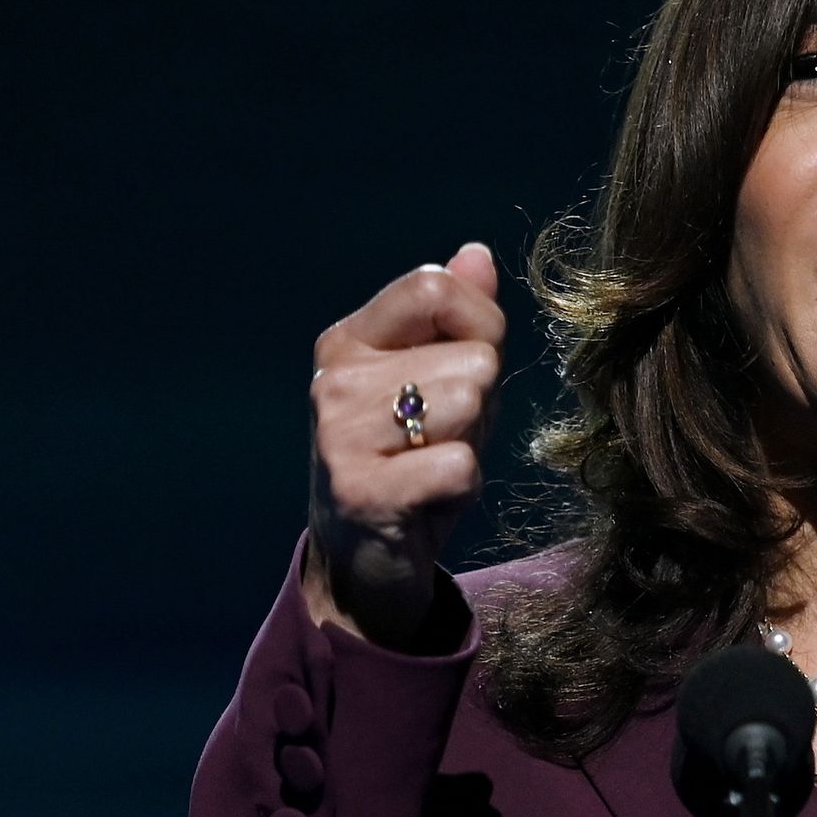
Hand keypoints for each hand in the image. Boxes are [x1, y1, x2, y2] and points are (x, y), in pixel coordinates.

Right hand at [303, 242, 505, 650]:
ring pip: (470, 403)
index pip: (436, 287)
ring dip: (470, 444)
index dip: (481, 325)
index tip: (467, 369)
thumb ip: (460, 317)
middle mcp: (335, 381)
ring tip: (430, 466)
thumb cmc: (411, 457)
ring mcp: (341, 436)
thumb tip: (476, 254)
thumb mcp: (439, 379)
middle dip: (480, 405)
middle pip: (473, 357)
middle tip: (438, 441)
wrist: (364, 561)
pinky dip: (462, 488)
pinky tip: (426, 501)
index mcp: (349, 340)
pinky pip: (460, 465)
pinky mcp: (362, 493)